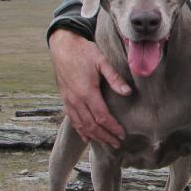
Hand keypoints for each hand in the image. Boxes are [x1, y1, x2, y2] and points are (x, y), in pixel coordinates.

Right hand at [48, 29, 130, 147]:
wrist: (63, 46)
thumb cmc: (84, 51)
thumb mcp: (102, 61)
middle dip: (105, 136)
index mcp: (87, 92)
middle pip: (92, 125)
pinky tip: (87, 138)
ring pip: (82, 125)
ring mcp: (69, 101)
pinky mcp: (65, 99)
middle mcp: (76, 100)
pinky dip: (80, 131)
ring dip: (95, 136)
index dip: (113, 128)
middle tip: (117, 144)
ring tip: (106, 144)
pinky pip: (72, 119)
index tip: (123, 135)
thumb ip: (114, 78)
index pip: (102, 117)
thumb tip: (128, 92)